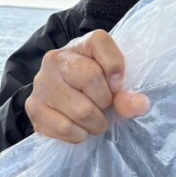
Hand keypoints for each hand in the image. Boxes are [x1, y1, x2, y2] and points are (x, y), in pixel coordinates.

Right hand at [25, 30, 148, 141]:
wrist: (60, 102)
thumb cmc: (93, 90)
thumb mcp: (112, 85)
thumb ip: (127, 94)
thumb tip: (141, 106)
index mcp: (79, 45)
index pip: (100, 42)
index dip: (115, 66)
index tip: (117, 84)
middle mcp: (55, 59)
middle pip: (91, 79)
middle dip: (105, 102)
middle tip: (102, 107)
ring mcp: (41, 83)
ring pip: (81, 111)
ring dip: (95, 123)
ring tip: (92, 120)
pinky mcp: (34, 108)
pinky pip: (66, 128)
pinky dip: (79, 134)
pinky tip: (77, 127)